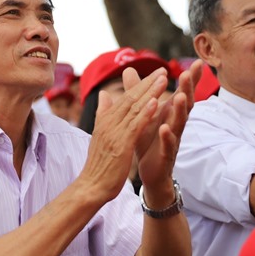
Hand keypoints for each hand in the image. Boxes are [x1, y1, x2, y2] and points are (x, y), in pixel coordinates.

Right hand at [79, 70, 167, 200]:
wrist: (91, 186)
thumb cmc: (98, 164)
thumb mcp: (100, 134)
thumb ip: (103, 114)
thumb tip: (103, 94)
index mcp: (106, 120)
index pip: (125, 98)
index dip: (140, 85)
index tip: (154, 74)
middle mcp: (109, 123)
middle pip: (130, 98)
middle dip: (147, 83)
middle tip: (162, 70)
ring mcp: (115, 133)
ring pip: (134, 108)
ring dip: (150, 92)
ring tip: (163, 79)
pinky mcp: (121, 144)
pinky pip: (135, 125)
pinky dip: (145, 113)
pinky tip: (156, 102)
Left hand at [128, 62, 200, 189]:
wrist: (150, 171)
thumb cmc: (149, 139)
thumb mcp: (143, 113)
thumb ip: (138, 92)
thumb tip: (128, 69)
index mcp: (169, 113)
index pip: (182, 92)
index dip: (191, 79)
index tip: (199, 62)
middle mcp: (175, 124)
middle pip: (185, 104)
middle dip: (187, 89)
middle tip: (188, 74)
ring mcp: (173, 139)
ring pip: (179, 123)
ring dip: (180, 110)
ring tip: (179, 97)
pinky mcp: (166, 155)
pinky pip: (169, 145)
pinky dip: (167, 136)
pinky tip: (165, 128)